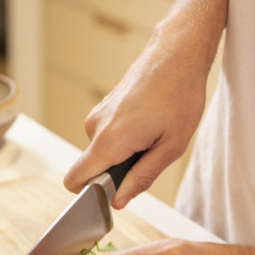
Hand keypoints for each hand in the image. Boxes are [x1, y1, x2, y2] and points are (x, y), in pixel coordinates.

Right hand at [62, 32, 209, 208]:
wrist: (176, 53)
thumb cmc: (179, 95)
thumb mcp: (170, 147)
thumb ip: (142, 178)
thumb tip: (118, 201)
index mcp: (109, 141)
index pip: (75, 180)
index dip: (90, 195)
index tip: (114, 194)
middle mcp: (95, 127)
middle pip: (93, 169)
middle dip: (117, 173)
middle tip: (150, 155)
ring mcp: (97, 115)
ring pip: (103, 152)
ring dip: (125, 154)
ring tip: (154, 135)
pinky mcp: (103, 108)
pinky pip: (108, 137)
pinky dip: (126, 139)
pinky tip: (149, 124)